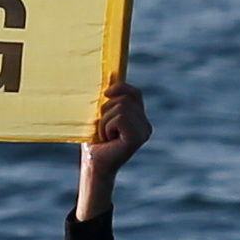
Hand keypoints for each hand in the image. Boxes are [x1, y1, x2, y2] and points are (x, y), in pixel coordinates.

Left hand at [74, 77, 152, 217]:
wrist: (93, 166)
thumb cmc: (95, 142)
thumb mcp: (102, 115)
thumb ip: (110, 98)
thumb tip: (111, 74)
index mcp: (140, 118)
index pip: (135, 93)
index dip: (120, 88)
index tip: (105, 93)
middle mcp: (146, 125)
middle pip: (125, 99)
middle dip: (106, 110)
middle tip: (103, 129)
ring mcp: (144, 132)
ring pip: (121, 108)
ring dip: (104, 121)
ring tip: (105, 136)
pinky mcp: (138, 137)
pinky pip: (119, 118)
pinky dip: (107, 126)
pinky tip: (107, 140)